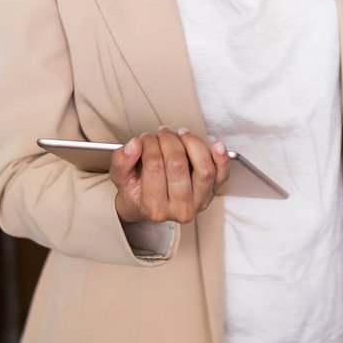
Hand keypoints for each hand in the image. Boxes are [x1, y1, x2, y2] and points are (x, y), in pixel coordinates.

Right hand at [110, 127, 229, 223]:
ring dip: (192, 143)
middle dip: (168, 140)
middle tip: (161, 133)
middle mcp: (180, 209)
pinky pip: (222, 174)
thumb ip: (121, 161)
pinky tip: (217, 144)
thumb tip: (134, 145)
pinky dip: (221, 158)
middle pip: (177, 164)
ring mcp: (200, 202)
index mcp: (154, 207)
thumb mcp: (120, 178)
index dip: (149, 144)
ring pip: (203, 168)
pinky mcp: (213, 193)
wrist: (150, 205)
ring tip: (180, 134)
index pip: (154, 165)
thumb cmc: (137, 190)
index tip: (145, 138)